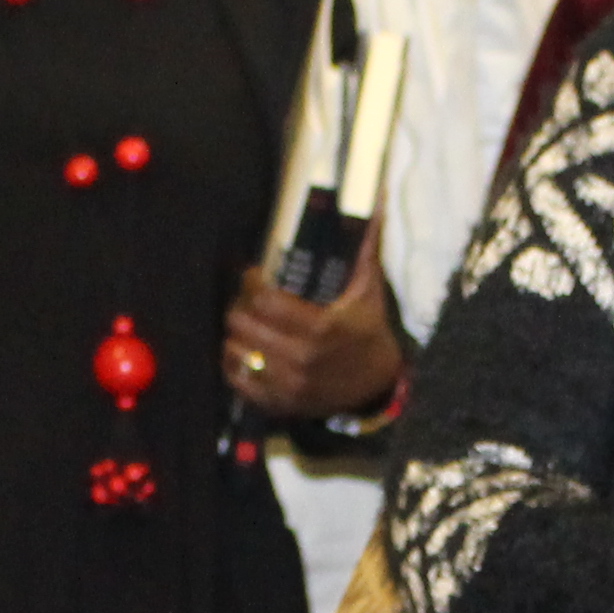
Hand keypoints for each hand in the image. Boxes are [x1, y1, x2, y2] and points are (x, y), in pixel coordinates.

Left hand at [225, 240, 399, 419]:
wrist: (378, 384)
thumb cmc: (368, 331)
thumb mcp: (369, 291)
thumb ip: (364, 251)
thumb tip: (375, 208)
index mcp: (321, 327)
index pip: (265, 300)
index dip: (252, 282)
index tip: (255, 274)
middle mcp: (302, 358)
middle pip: (245, 324)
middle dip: (241, 305)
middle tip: (248, 298)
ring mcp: (290, 385)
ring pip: (238, 352)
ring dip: (236, 335)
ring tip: (245, 324)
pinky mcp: (281, 404)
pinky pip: (240, 382)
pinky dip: (235, 364)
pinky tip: (243, 351)